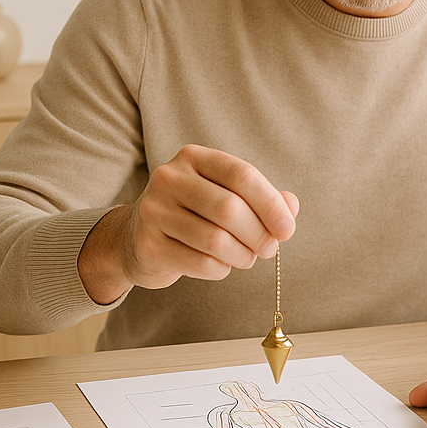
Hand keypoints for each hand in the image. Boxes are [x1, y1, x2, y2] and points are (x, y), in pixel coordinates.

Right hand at [78, 145, 298, 302]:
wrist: (135, 237)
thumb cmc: (194, 213)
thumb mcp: (225, 195)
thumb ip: (262, 198)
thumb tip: (290, 206)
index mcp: (194, 157)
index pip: (241, 175)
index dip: (271, 204)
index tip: (287, 229)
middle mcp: (169, 178)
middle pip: (230, 208)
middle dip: (259, 234)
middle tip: (269, 249)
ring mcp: (154, 211)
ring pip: (216, 240)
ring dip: (243, 255)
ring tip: (246, 257)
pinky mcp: (148, 245)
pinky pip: (201, 264)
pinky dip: (222, 269)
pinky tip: (220, 265)